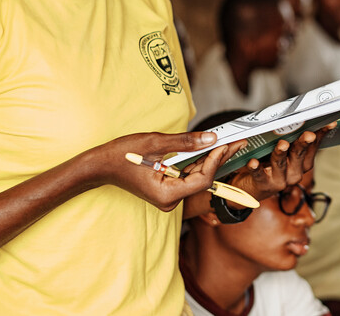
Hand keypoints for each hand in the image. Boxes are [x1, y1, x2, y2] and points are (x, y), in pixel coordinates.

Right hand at [99, 131, 242, 211]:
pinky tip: (212, 149)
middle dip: (220, 158)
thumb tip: (211, 138)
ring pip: (197, 177)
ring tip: (231, 142)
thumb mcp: (155, 143)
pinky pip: (188, 176)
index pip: (202, 180)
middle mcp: (170, 200)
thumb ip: (185, 142)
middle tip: (239, 141)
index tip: (226, 143)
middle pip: (203, 179)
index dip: (216, 161)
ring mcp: (169, 196)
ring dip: (212, 159)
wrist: (99, 166)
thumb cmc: (121, 155)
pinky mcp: (167, 189)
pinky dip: (198, 162)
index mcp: (166, 195)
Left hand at [225, 124, 334, 203]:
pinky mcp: (262, 185)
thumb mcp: (284, 152)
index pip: (312, 147)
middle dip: (303, 143)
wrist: (251, 187)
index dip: (320, 135)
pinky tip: (253, 161)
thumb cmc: (268, 164)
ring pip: (281, 164)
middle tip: (308, 134)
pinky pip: (259, 175)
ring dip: (281, 153)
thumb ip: (292, 139)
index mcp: (302, 164)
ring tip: (282, 144)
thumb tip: (301, 117)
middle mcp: (294, 173)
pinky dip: (256, 168)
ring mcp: (280, 180)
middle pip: (299, 155)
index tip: (329, 123)